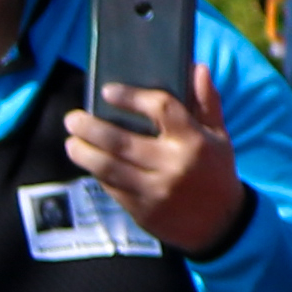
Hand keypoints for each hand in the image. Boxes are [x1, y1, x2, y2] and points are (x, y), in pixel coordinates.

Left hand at [65, 62, 247, 259]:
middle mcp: (173, 165)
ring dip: (84, 153)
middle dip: (90, 128)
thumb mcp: (219, 136)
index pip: (160, 108)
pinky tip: (91, 163)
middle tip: (73, 118)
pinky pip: (112, 188)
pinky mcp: (143, 210)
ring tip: (71, 142)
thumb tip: (197, 67)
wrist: (220, 224)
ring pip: (108, 168)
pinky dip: (98, 174)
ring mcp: (156, 190)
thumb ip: (206, 102)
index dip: (131, 97)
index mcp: (194, 140)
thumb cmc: (215, 172)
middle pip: (121, 141)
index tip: (108, 91)